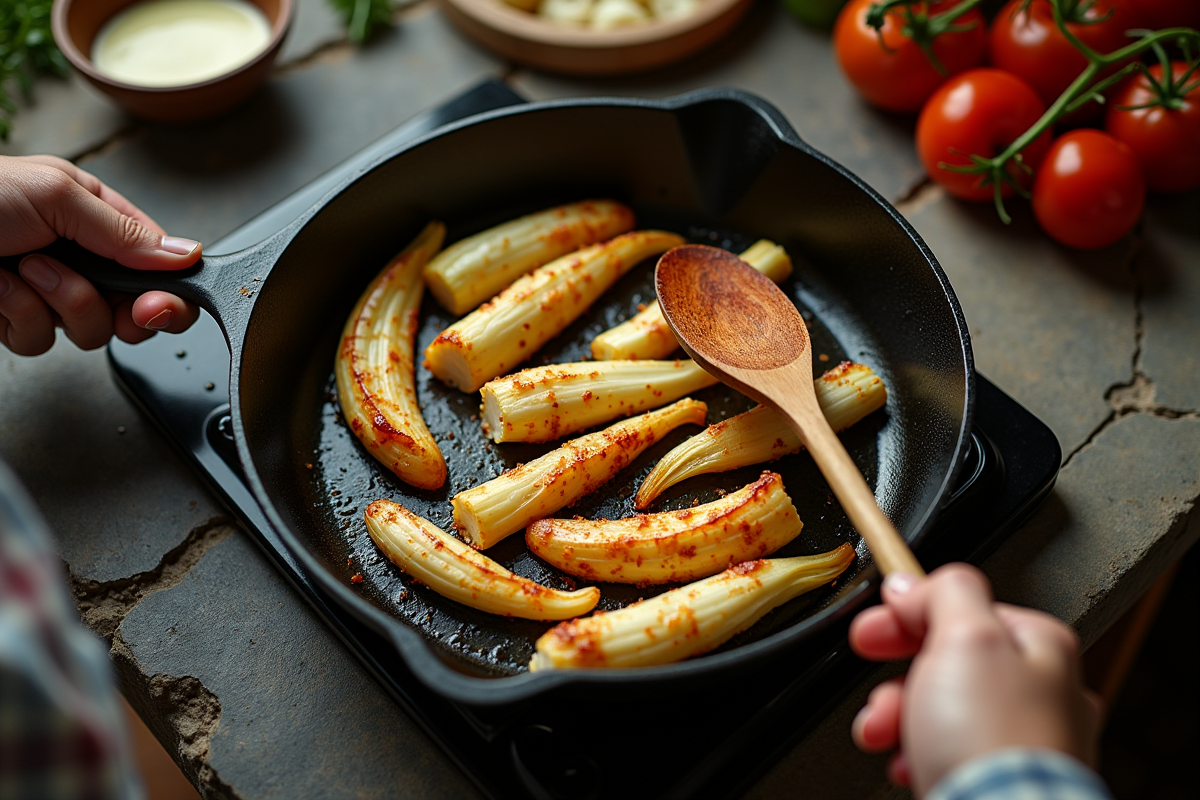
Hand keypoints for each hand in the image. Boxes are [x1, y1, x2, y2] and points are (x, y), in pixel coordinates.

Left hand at [0, 154, 201, 355]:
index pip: (158, 265)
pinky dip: (18, 314)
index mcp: (95, 218)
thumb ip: (125, 232)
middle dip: (125, 312)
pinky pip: (39, 342)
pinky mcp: (13, 321)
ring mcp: (45, 292)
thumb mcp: (58, 194)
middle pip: (134, 309)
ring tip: (26, 269)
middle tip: (124, 309)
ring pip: (89, 330)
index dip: (170, 293)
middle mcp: (77, 258)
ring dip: (59, 302)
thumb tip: (185, 254)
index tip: (162, 306)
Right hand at [848, 564, 1102, 797]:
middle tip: (876, 693)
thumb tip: (914, 583)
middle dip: (898, 677)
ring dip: (900, 719)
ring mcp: (1025, 740)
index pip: (962, 608)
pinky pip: (949, 751)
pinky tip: (908, 763)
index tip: (873, 629)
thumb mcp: (965, 637)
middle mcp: (1042, 691)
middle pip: (948, 661)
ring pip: (944, 709)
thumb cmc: (994, 743)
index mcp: (1040, 646)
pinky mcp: (1002, 778)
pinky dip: (918, 754)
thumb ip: (942, 594)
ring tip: (884, 735)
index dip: (908, 616)